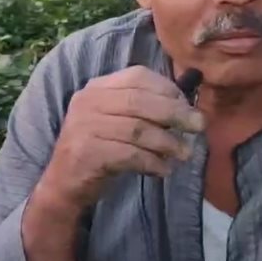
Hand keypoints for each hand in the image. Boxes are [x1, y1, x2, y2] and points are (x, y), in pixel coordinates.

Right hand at [37, 66, 204, 211]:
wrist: (63, 184)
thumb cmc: (99, 150)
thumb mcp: (116, 121)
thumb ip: (143, 109)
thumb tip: (188, 106)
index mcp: (97, 88)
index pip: (138, 76)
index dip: (168, 89)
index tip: (188, 105)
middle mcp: (88, 102)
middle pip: (141, 101)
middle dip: (175, 113)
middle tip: (199, 126)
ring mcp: (85, 127)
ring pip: (138, 130)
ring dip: (167, 142)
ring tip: (184, 154)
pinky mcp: (87, 153)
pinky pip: (130, 155)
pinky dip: (153, 162)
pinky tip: (164, 170)